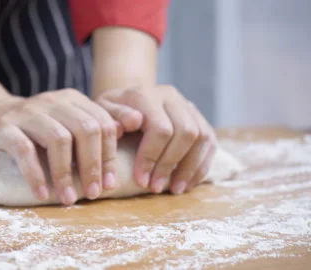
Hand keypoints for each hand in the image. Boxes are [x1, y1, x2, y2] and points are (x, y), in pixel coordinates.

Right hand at [0, 89, 119, 204]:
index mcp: (72, 100)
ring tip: (69, 198)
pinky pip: (24, 150)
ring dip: (66, 174)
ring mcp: (26, 112)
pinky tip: (43, 193)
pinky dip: (36, 174)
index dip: (109, 155)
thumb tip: (133, 124)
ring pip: (57, 139)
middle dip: (93, 165)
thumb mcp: (68, 123)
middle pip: (85, 129)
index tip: (110, 184)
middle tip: (94, 193)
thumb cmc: (38, 130)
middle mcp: (51, 101)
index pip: (102, 123)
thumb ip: (98, 125)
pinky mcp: (3, 127)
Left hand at [95, 85, 217, 194]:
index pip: (160, 128)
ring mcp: (187, 106)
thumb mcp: (102, 112)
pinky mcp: (199, 118)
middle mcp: (171, 97)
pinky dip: (201, 166)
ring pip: (201, 137)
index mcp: (146, 95)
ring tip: (174, 189)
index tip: (141, 181)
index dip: (152, 157)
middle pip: (185, 132)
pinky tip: (187, 183)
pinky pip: (209, 143)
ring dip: (189, 168)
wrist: (126, 101)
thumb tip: (132, 122)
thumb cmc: (111, 113)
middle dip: (170, 165)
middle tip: (155, 187)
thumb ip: (113, 117)